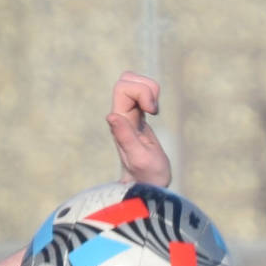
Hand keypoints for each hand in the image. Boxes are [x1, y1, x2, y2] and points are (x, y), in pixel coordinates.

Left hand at [107, 72, 171, 188]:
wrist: (148, 185)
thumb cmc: (146, 176)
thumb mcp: (139, 157)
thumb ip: (125, 136)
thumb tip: (111, 116)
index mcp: (119, 122)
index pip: (122, 87)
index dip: (141, 91)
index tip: (152, 112)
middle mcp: (120, 115)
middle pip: (126, 79)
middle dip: (146, 87)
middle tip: (154, 110)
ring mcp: (128, 114)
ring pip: (134, 82)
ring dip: (150, 89)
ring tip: (154, 111)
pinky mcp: (137, 116)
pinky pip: (141, 91)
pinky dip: (152, 95)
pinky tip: (154, 113)